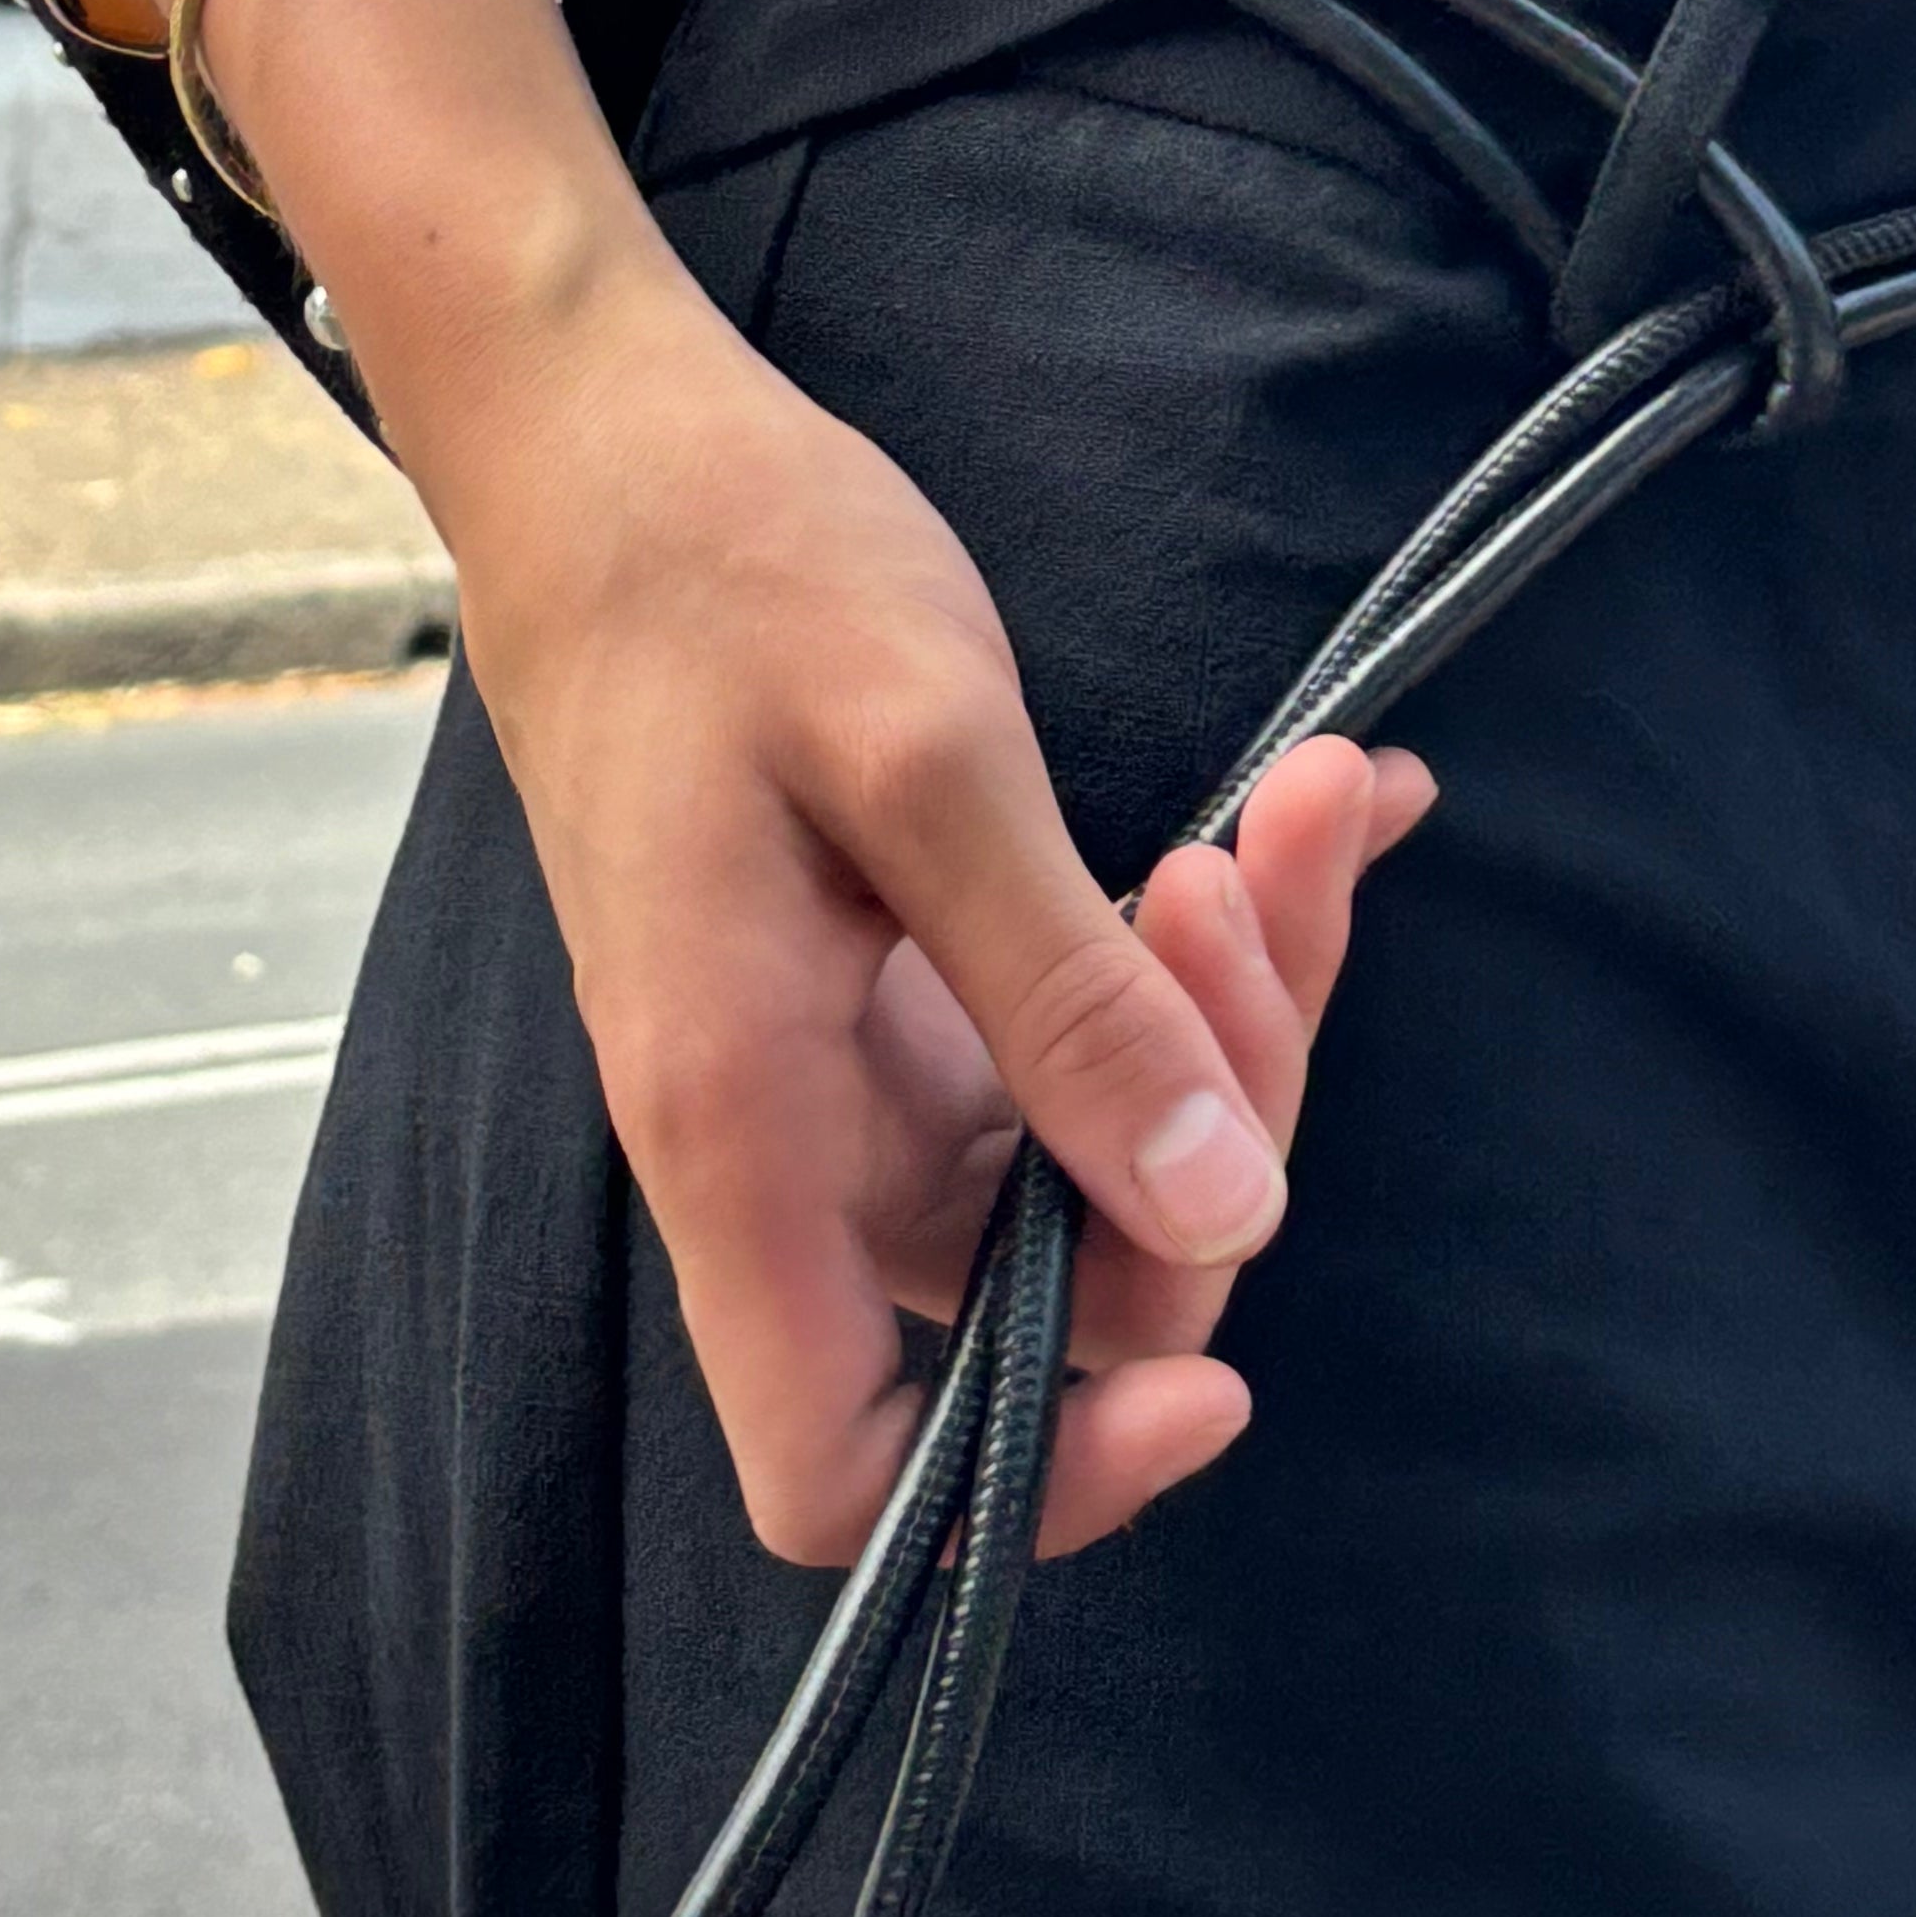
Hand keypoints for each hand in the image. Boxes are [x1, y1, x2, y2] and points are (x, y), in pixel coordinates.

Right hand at [431, 243, 1432, 1565]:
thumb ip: (1067, 998)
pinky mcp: (906, 971)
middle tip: (1262, 874)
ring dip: (1234, 997)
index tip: (1211, 1360)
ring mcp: (854, 1056)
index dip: (1042, 1477)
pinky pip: (1089, 1019)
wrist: (608, 439)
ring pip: (1098, 1138)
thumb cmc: (721, 566)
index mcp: (744, 1127)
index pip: (851, 1472)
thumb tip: (1220, 1211)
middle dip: (1219, 1112)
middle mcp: (791, 1133)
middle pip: (1051, 1286)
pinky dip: (1205, 934)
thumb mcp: (923, 756)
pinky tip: (1307, 806)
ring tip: (1298, 802)